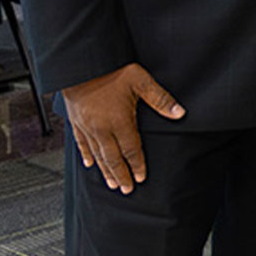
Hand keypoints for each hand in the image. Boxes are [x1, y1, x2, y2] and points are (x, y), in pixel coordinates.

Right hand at [62, 63, 185, 193]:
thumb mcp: (141, 81)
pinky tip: (89, 164)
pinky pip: (81, 143)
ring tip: (111, 183)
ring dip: (105, 170)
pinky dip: (87, 155)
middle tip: (126, 190)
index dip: (137, 165)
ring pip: (97, 154)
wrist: (82, 65)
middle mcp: (102, 128)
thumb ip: (160, 99)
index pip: (131, 149)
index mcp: (119, 121)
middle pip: (113, 158)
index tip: (141, 178)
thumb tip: (180, 113)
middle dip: (121, 175)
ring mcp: (87, 127)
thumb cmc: (112, 71)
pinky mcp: (76, 122)